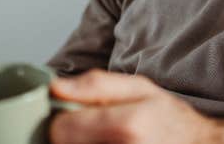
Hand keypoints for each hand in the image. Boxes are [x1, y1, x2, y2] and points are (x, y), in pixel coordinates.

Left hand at [49, 69, 223, 143]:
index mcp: (126, 127)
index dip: (61, 121)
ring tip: (103, 139)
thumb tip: (55, 88)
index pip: (60, 130)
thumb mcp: (138, 88)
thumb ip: (94, 85)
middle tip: (91, 131)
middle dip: (71, 138)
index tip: (72, 117)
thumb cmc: (169, 119)